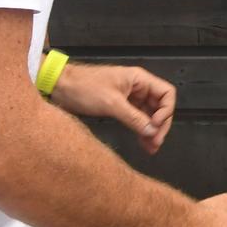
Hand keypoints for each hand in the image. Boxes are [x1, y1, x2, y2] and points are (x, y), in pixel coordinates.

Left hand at [49, 61, 176, 152]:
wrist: (59, 86)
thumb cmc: (83, 87)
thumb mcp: (111, 103)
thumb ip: (134, 118)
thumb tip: (153, 131)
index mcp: (140, 79)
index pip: (167, 93)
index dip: (166, 110)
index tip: (155, 125)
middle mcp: (138, 87)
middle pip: (160, 106)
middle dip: (160, 124)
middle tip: (156, 142)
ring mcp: (130, 97)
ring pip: (149, 115)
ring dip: (151, 130)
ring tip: (151, 147)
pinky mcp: (120, 106)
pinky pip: (137, 119)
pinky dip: (140, 130)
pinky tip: (142, 142)